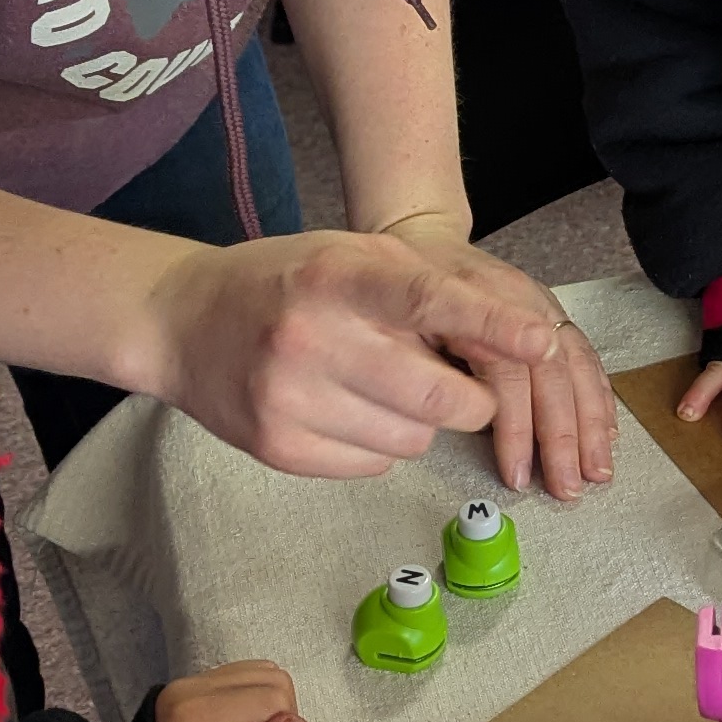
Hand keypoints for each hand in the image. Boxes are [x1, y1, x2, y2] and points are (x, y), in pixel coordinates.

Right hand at [148, 230, 545, 474]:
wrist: (179, 322)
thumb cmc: (283, 281)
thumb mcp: (348, 255)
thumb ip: (424, 286)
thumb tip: (513, 337)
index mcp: (332, 277)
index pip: (426, 302)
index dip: (490, 326)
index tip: (542, 342)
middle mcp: (308, 338)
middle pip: (437, 395)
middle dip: (470, 398)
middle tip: (459, 384)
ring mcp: (288, 400)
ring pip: (413, 439)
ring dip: (420, 420)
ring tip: (380, 386)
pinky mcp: (278, 450)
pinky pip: (374, 465)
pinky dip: (380, 444)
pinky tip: (346, 408)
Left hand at [381, 211, 613, 505]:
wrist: (426, 242)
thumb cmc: (407, 285)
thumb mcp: (404, 319)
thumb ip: (432, 360)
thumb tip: (458, 415)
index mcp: (481, 302)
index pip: (507, 372)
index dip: (515, 427)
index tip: (515, 473)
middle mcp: (523, 302)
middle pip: (552, 374)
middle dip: (563, 438)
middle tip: (566, 488)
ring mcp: (544, 308)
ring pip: (578, 368)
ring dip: (591, 425)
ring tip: (596, 472)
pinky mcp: (554, 317)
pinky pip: (587, 359)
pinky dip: (600, 398)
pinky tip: (608, 432)